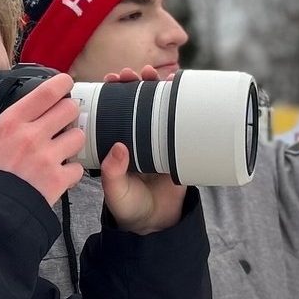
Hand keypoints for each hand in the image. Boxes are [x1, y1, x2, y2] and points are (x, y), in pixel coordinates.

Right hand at [0, 71, 84, 205]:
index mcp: (11, 122)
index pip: (47, 92)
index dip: (62, 83)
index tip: (65, 84)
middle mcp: (32, 135)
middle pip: (69, 109)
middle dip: (68, 113)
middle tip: (62, 121)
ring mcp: (47, 157)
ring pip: (78, 136)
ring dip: (72, 141)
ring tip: (61, 149)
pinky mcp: (57, 179)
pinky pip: (78, 168)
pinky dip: (71, 172)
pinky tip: (59, 174)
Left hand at [99, 65, 188, 233]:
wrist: (156, 225)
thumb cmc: (129, 208)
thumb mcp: (115, 192)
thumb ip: (112, 174)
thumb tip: (117, 148)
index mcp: (119, 142)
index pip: (114, 110)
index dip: (114, 92)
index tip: (113, 78)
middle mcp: (138, 138)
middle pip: (137, 102)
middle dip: (136, 83)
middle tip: (134, 73)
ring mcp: (159, 142)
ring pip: (160, 108)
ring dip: (160, 89)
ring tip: (158, 76)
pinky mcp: (179, 150)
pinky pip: (183, 126)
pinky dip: (185, 108)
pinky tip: (185, 93)